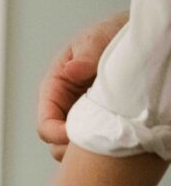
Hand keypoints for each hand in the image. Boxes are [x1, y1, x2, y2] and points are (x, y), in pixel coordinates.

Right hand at [37, 11, 127, 159]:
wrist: (139, 40)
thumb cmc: (111, 35)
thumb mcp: (97, 39)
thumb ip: (85, 54)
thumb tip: (71, 71)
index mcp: (54, 89)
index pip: (45, 126)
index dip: (59, 136)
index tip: (83, 136)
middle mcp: (64, 108)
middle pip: (57, 144)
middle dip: (75, 150)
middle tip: (102, 143)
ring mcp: (81, 119)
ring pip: (76, 150)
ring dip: (91, 150)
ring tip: (115, 140)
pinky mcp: (100, 126)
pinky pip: (97, 146)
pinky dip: (107, 147)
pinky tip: (123, 137)